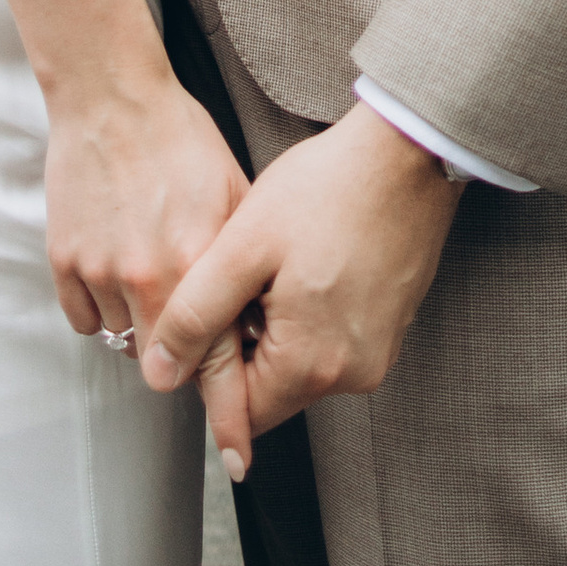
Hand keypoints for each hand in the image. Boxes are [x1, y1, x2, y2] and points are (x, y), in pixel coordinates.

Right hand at [45, 69, 257, 481]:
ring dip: (142, 322)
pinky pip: (87, 315)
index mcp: (194, 264)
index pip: (216, 367)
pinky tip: (117, 258)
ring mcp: (99, 272)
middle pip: (164, 363)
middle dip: (182, 356)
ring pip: (124, 339)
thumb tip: (256, 326)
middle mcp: (144, 279)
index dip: (230, 418)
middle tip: (191, 324)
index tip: (238, 458)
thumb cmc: (180, 141)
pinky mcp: (64, 261)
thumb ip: (242, 270)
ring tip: (150, 265)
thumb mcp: (235, 200)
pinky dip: (103, 302)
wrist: (112, 96)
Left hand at [141, 102, 459, 439]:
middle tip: (247, 276)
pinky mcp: (390, 329)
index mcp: (311, 364)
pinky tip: (307, 264)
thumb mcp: (242, 246)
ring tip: (278, 264)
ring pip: (302, 365)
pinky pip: (332, 342)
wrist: (405, 154)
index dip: (213, 368)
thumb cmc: (328, 189)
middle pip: (274, 390)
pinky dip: (310, 316)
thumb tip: (161, 373)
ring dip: (278, 328)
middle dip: (248, 345)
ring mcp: (378, 353)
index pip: (242, 411)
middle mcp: (352, 374)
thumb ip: (195, 316)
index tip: (212, 314)